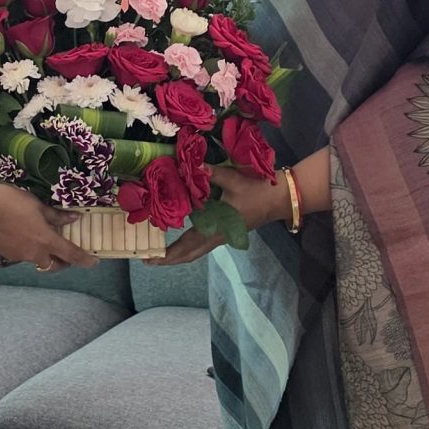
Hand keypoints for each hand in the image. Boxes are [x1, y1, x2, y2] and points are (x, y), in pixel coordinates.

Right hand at [0, 184, 92, 272]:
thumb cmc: (8, 203)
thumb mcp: (35, 204)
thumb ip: (55, 215)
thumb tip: (74, 218)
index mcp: (46, 241)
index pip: (71, 254)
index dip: (85, 259)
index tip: (94, 262)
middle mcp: (34, 253)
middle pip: (53, 265)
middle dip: (62, 262)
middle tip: (67, 253)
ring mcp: (18, 256)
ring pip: (37, 260)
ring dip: (43, 254)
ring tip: (42, 238)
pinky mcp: (5, 254)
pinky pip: (22, 255)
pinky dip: (28, 248)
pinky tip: (23, 234)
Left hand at [155, 165, 287, 265]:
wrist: (280, 199)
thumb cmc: (258, 190)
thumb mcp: (234, 179)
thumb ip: (212, 174)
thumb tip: (193, 167)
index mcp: (217, 228)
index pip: (188, 245)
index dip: (169, 254)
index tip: (151, 259)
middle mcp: (218, 236)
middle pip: (190, 254)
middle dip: (170, 259)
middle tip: (148, 260)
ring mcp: (222, 236)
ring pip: (196, 251)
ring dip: (179, 254)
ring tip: (160, 253)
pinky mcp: (227, 231)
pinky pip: (203, 244)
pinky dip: (189, 246)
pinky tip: (181, 241)